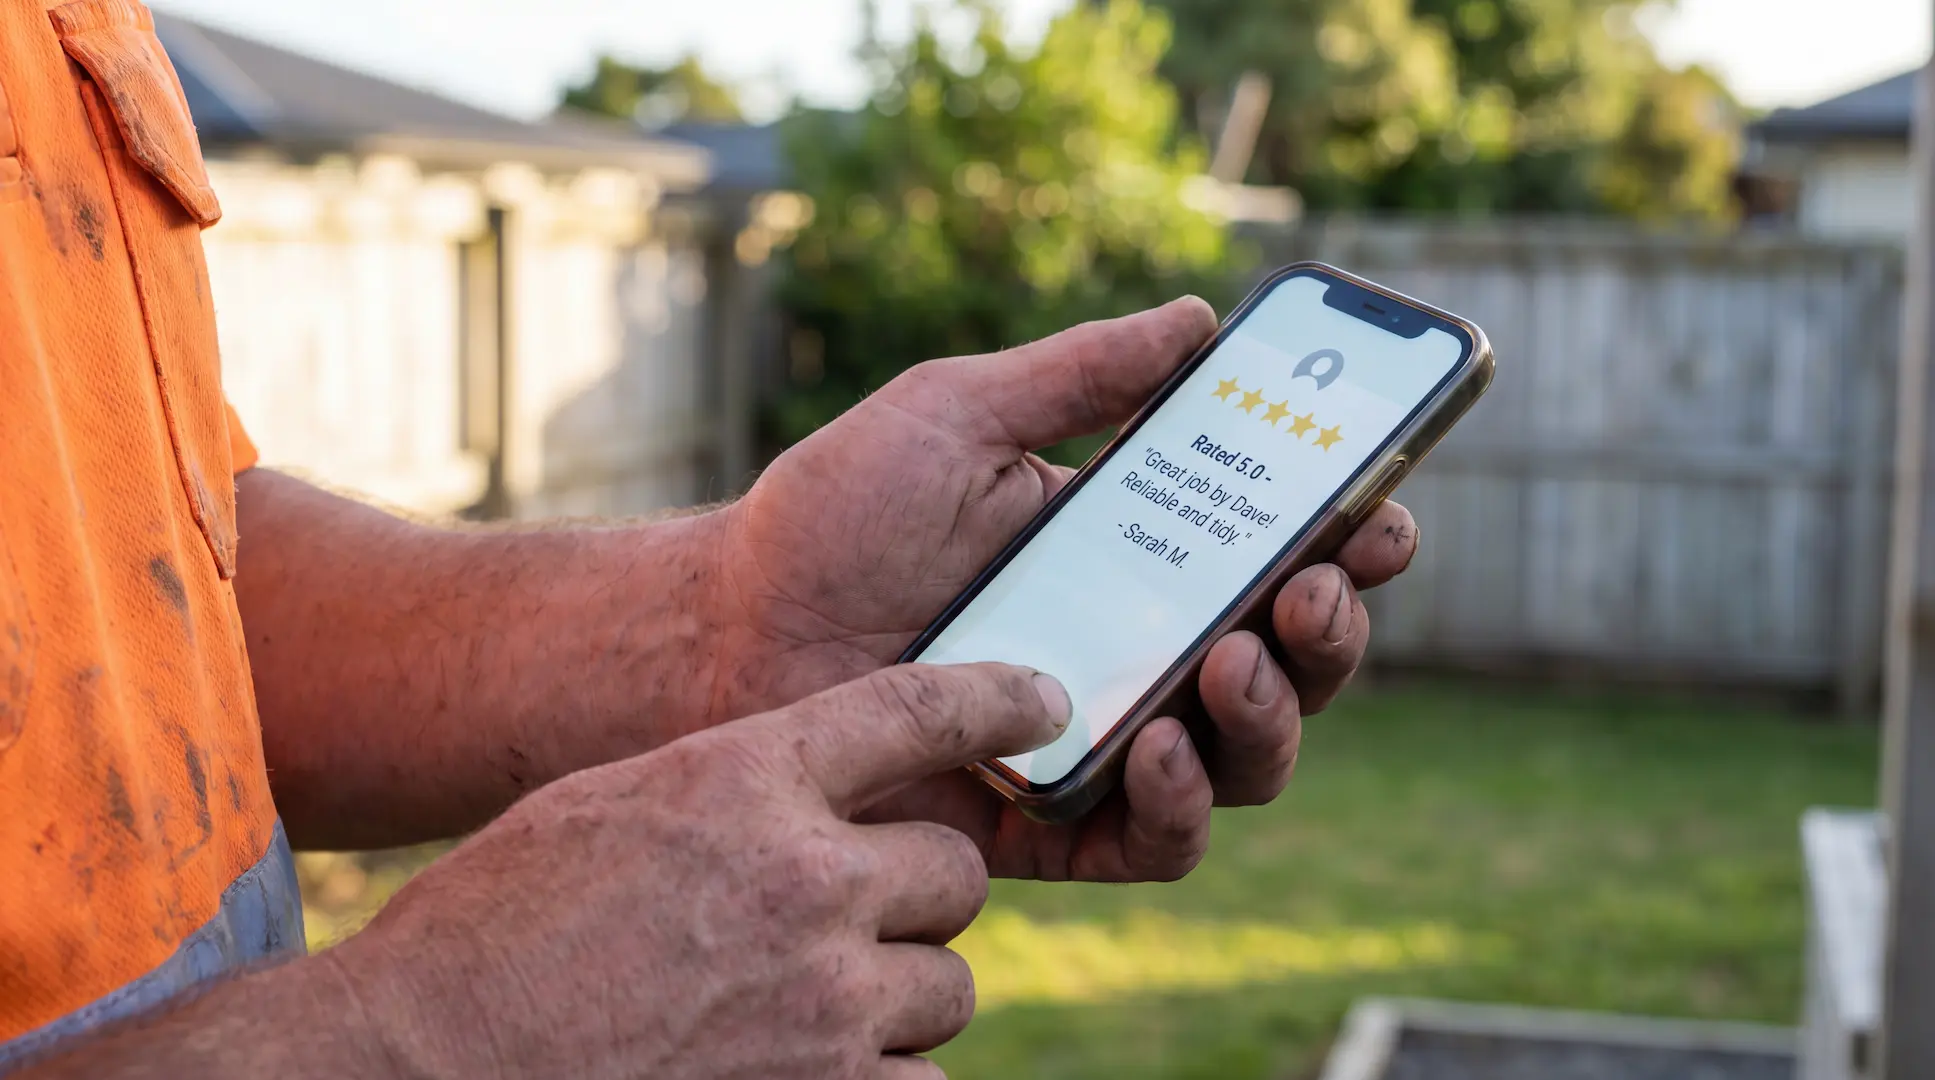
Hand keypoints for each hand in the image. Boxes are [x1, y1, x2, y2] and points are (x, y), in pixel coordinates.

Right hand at [321, 663, 1070, 1079]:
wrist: (419, 1061)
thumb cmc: (492, 928)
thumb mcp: (607, 810)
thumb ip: (733, 794)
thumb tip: (820, 804)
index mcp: (745, 782)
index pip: (917, 711)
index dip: (995, 700)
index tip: (1043, 703)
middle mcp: (803, 881)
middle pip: (952, 875)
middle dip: (912, 899)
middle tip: (847, 920)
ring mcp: (821, 1004)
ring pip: (947, 989)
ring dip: (895, 998)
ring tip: (799, 1007)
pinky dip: (878, 1079)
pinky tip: (801, 1067)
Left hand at [708, 298, 1420, 881]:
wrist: (725, 628)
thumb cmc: (833, 517)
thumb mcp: (956, 415)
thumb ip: (1076, 374)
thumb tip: (1198, 320)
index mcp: (1132, 556)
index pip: (1273, 558)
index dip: (1350, 545)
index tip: (1382, 518)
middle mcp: (1132, 654)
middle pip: (1286, 668)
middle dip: (1329, 636)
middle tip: (1313, 593)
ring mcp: (1095, 744)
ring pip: (1242, 762)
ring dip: (1271, 720)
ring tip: (1235, 662)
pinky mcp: (1045, 827)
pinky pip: (1151, 845)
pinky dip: (1178, 809)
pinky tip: (1157, 750)